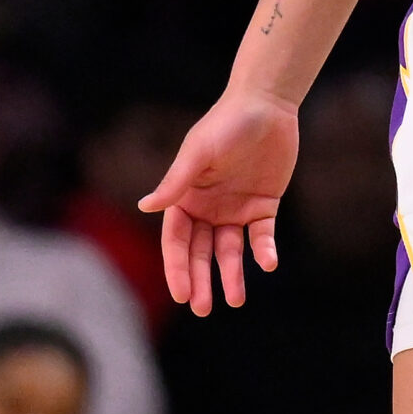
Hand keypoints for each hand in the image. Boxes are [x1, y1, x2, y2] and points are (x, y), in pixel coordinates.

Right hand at [139, 86, 299, 313]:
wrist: (267, 105)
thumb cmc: (226, 124)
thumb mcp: (199, 152)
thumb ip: (176, 181)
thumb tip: (145, 206)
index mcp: (185, 198)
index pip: (177, 241)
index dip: (178, 268)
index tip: (181, 294)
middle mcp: (207, 208)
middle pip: (200, 252)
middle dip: (200, 280)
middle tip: (203, 308)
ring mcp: (235, 209)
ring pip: (230, 250)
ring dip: (232, 274)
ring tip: (233, 300)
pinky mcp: (263, 205)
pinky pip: (262, 235)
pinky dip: (264, 251)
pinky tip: (268, 263)